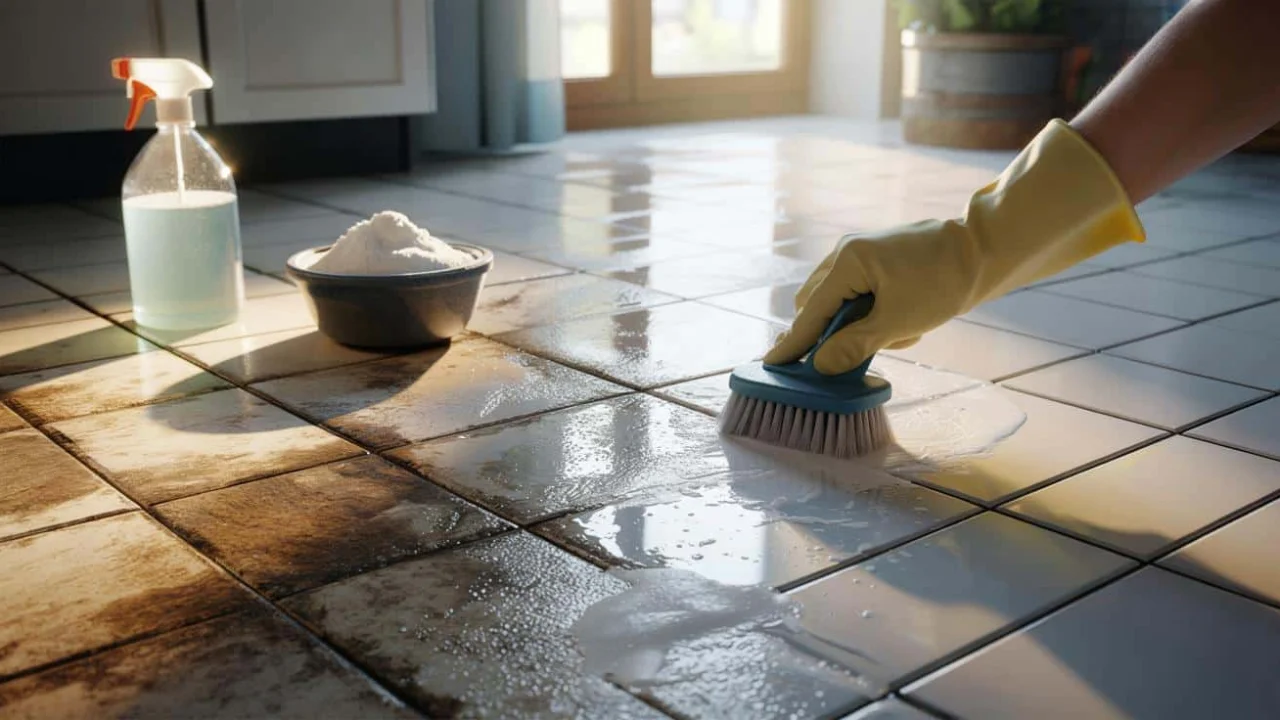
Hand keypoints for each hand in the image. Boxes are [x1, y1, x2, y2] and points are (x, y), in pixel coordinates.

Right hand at [763, 220, 978, 374]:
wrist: (982, 251)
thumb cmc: (942, 283)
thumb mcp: (899, 321)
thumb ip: (855, 344)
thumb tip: (820, 366)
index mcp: (847, 262)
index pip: (810, 313)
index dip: (794, 343)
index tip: (772, 364)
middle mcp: (844, 253)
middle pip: (817, 306)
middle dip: (835, 333)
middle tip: (860, 353)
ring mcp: (859, 254)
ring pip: (838, 302)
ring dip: (858, 325)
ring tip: (901, 330)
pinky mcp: (873, 260)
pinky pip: (856, 294)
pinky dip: (872, 314)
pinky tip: (905, 320)